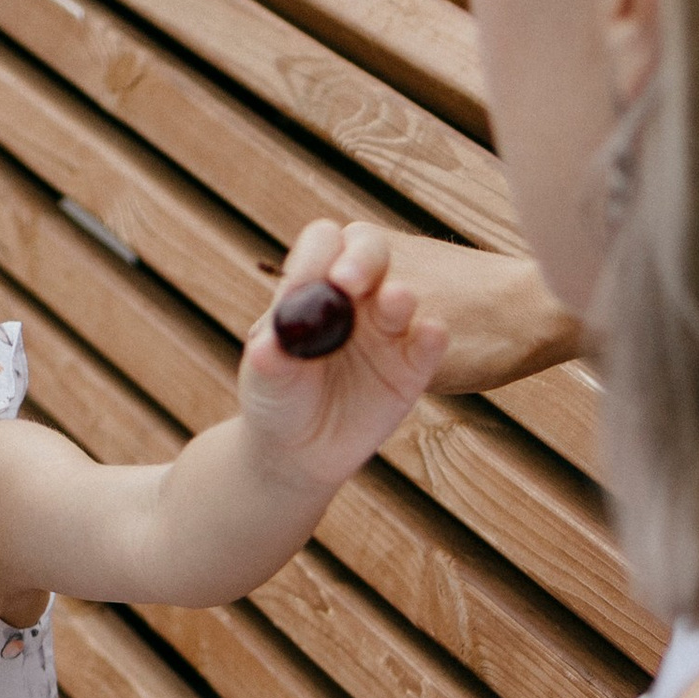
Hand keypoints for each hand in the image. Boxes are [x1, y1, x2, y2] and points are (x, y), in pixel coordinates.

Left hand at [235, 221, 449, 496]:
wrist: (301, 452)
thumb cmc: (277, 401)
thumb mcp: (266, 381)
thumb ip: (269, 359)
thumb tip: (268, 346)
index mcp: (314, 285)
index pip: (323, 245)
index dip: (321, 253)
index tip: (317, 277)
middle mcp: (355, 297)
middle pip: (369, 253)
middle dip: (363, 259)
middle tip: (350, 282)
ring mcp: (387, 329)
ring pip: (402, 294)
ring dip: (400, 294)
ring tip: (395, 301)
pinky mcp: (412, 366)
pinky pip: (428, 344)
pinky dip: (432, 336)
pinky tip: (431, 333)